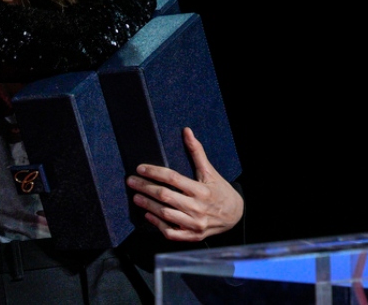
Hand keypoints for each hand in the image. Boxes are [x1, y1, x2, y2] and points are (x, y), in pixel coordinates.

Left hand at [126, 127, 243, 241]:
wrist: (236, 216)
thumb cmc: (220, 191)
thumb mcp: (210, 171)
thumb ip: (197, 152)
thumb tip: (186, 131)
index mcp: (201, 190)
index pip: (172, 178)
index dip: (154, 172)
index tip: (140, 168)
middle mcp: (198, 208)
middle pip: (165, 196)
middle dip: (145, 187)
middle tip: (131, 181)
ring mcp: (195, 224)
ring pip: (165, 214)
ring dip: (148, 205)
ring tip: (136, 197)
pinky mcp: (192, 235)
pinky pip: (171, 233)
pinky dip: (158, 225)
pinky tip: (149, 215)